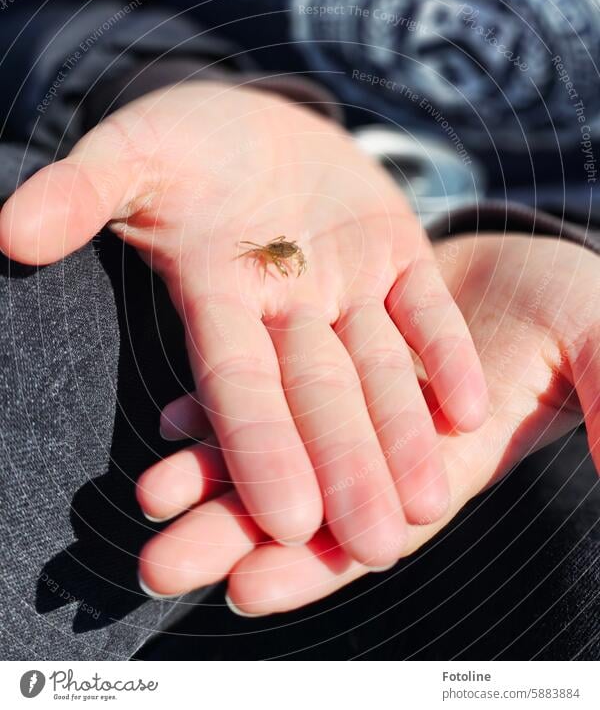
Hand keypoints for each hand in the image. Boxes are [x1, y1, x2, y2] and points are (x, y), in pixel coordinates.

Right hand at [0, 81, 485, 564]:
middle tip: (375, 548)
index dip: (259, 448)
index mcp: (218, 301)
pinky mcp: (395, 255)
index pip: (238, 387)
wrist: (253, 122)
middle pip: (318, 400)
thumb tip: (9, 231)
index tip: (286, 519)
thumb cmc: (182, 142)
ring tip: (433, 503)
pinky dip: (445, 353)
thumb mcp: (129, 154)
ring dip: (404, 433)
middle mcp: (286, 310)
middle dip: (346, 469)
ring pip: (379, 370)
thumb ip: (81, 192)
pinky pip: (424, 310)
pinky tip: (472, 405)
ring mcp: (347, 285)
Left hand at [135, 232, 598, 610]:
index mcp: (446, 461)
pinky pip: (271, 378)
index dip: (315, 563)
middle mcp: (386, 439)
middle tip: (160, 567)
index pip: (372, 527)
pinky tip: (174, 414)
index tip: (248, 590)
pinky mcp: (330, 342)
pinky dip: (224, 401)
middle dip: (233, 534)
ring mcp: (353, 392)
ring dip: (211, 470)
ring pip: (276, 442)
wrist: (527, 261)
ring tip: (150, 494)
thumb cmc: (573, 306)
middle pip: (304, 498)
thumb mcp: (597, 345)